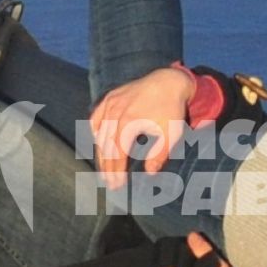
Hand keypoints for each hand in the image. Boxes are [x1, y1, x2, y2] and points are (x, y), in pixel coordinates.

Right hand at [89, 66, 196, 188]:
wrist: (168, 81)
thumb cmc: (171, 109)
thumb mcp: (172, 133)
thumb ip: (160, 154)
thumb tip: (150, 173)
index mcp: (128, 123)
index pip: (117, 153)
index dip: (116, 170)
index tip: (117, 185)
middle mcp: (114, 113)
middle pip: (106, 146)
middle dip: (107, 167)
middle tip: (108, 183)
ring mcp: (109, 104)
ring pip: (99, 133)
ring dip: (100, 153)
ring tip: (103, 169)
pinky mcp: (109, 97)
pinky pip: (96, 117)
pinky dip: (95, 131)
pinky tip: (98, 142)